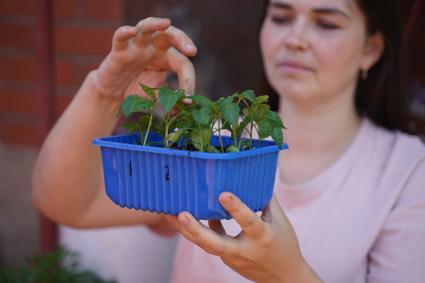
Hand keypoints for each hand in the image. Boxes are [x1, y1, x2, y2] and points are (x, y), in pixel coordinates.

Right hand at [91, 17, 196, 99]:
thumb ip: (168, 100)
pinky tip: (132, 31)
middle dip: (182, 39)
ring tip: (166, 22)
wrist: (114, 94)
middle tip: (192, 51)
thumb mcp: (156, 96)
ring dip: (156, 24)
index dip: (187, 81)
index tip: (188, 101)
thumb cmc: (137, 89)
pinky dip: (125, 33)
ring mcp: (136, 47)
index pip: (182, 64)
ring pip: (146, 27)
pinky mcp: (119, 52)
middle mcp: (153, 48)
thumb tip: (183, 109)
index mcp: (167, 57)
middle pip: (170, 34)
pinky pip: (120, 38)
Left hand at [164, 193, 321, 282]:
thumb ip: (265, 199)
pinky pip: (208, 243)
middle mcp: (244, 249)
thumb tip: (253, 175)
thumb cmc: (284, 244)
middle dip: (197, 230)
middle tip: (181, 214)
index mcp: (262, 236)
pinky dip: (196, 231)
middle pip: (216, 244)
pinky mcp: (225, 258)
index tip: (223, 194)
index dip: (236, 208)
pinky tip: (181, 216)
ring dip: (187, 230)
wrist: (283, 278)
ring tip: (169, 213)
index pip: (248, 222)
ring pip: (206, 245)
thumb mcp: (280, 221)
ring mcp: (232, 257)